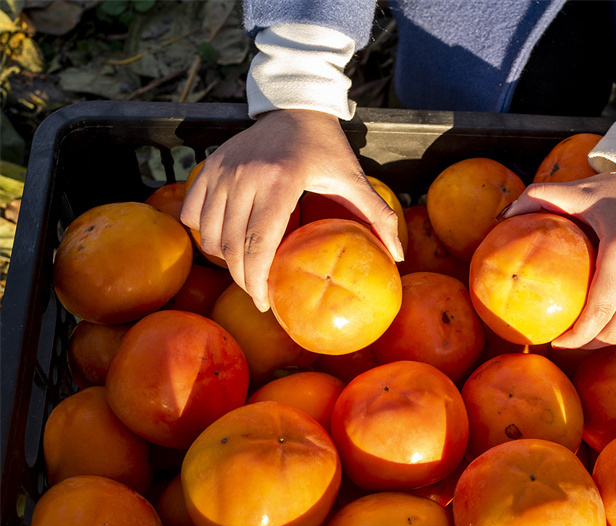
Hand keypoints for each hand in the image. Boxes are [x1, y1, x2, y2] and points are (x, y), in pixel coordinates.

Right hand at [180, 109, 402, 311]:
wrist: (295, 106)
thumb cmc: (327, 147)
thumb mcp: (355, 178)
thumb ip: (378, 215)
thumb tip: (398, 257)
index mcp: (281, 180)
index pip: (258, 243)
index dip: (257, 281)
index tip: (266, 303)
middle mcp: (245, 175)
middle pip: (231, 246)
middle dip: (242, 280)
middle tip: (258, 296)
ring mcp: (222, 170)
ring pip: (208, 234)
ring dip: (223, 261)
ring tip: (244, 271)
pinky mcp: (208, 166)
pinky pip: (192, 213)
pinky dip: (203, 234)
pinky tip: (224, 242)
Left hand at [503, 170, 615, 349]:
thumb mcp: (578, 189)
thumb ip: (537, 198)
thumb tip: (501, 218)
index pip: (598, 310)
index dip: (576, 335)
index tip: (555, 341)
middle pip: (614, 328)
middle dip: (587, 342)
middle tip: (566, 339)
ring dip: (609, 338)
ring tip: (587, 335)